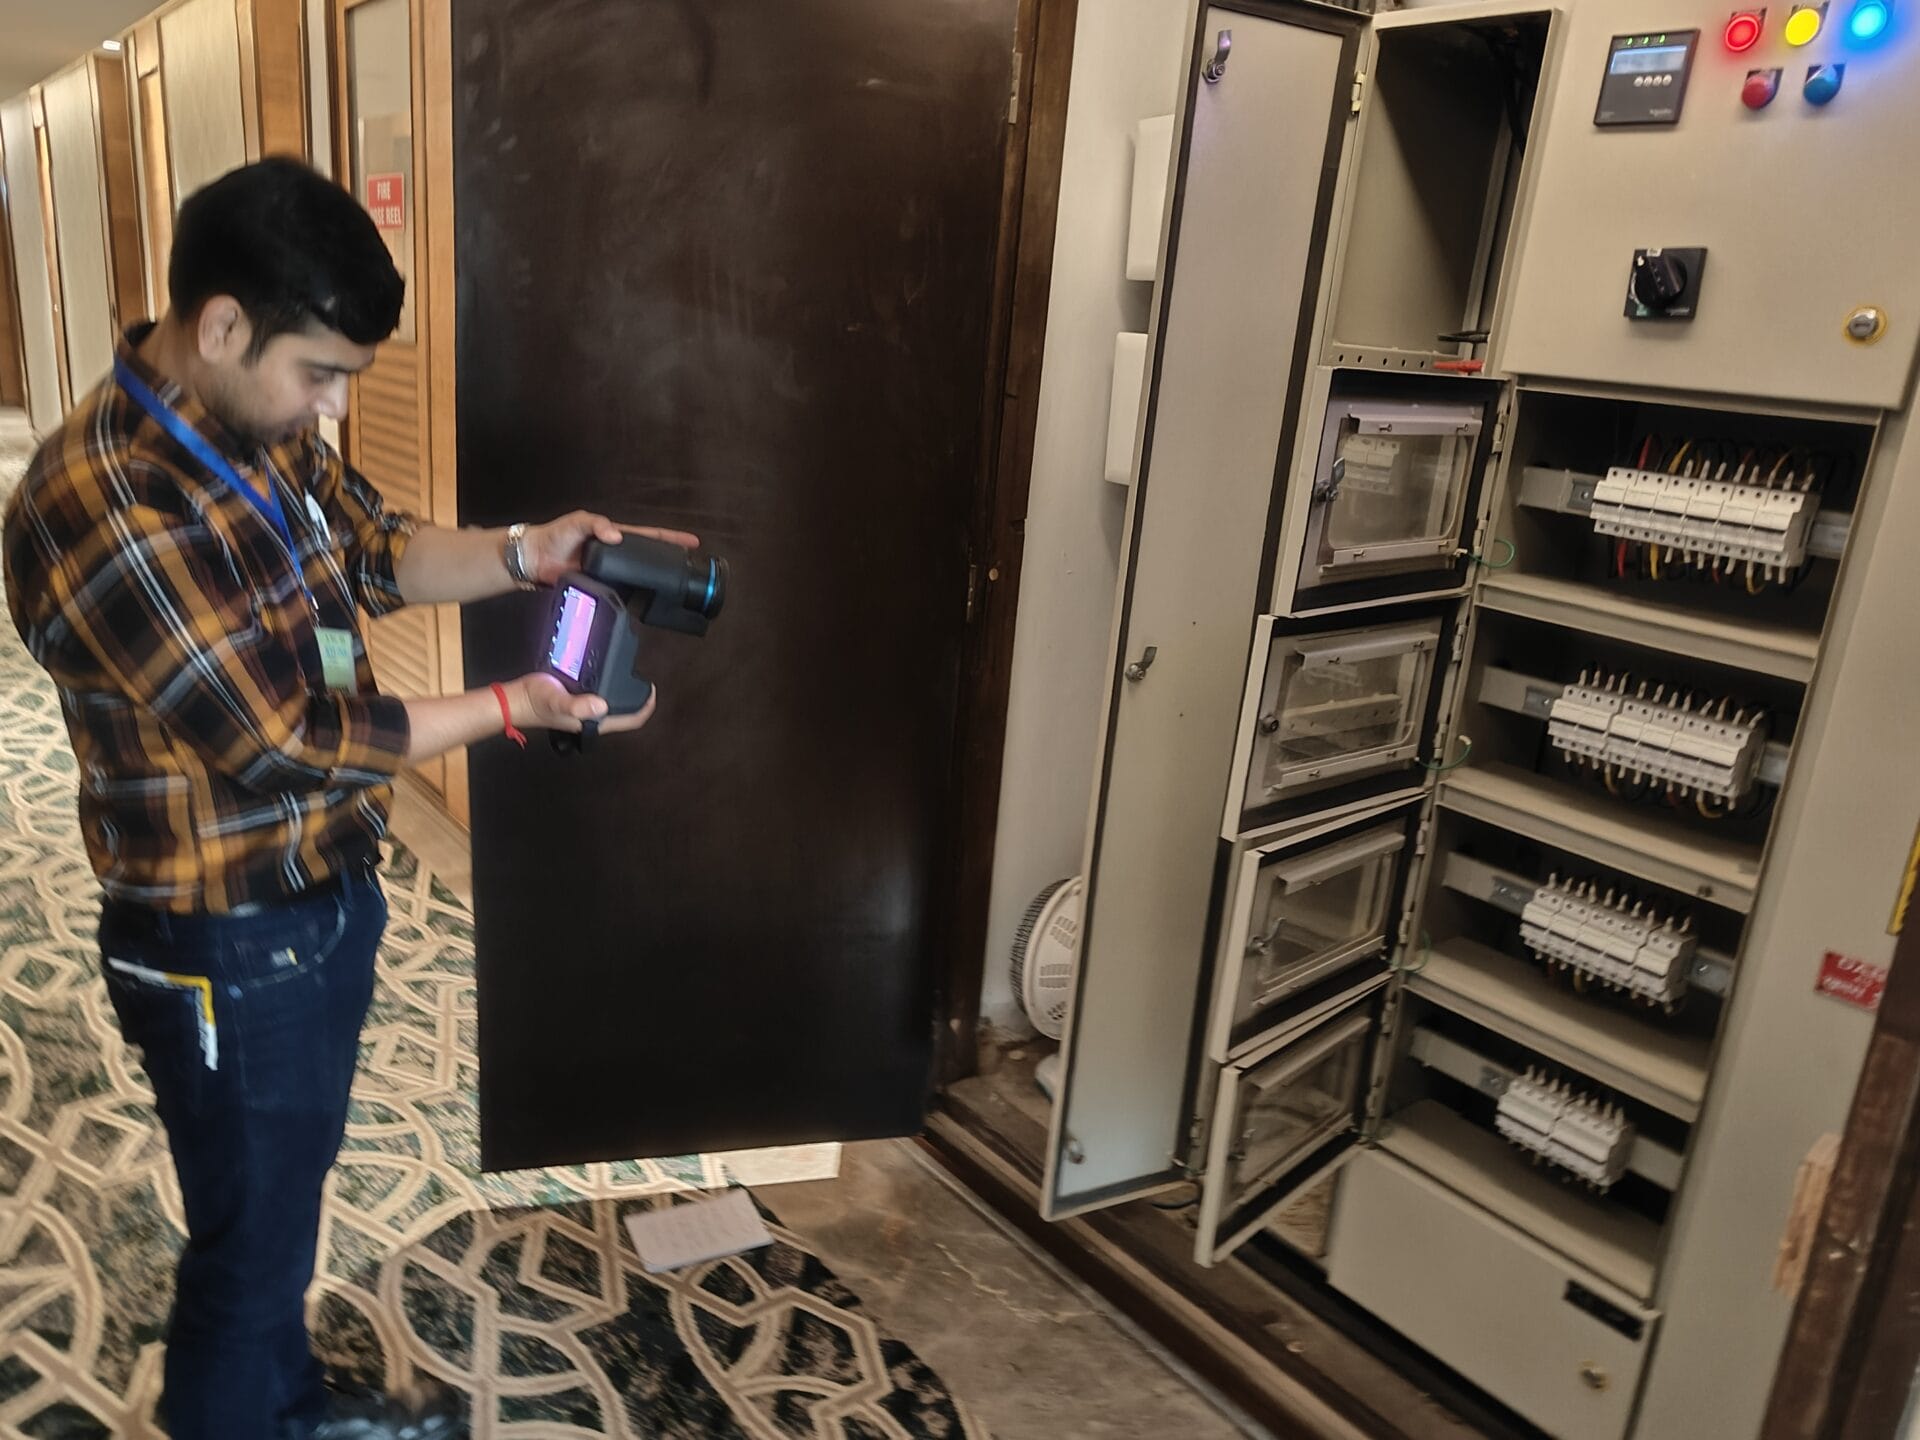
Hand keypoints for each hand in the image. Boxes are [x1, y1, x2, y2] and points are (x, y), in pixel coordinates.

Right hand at [508, 674, 658, 735]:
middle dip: (638, 699)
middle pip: (625, 713)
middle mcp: (594, 718)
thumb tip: (601, 705)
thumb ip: (576, 705)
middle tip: (644, 679)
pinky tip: (609, 673)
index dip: (645, 708)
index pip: (630, 720)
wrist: (516, 699)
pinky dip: (611, 686)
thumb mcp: (556, 700)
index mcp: (594, 721)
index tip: (652, 690)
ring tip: (632, 675)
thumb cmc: (536, 701)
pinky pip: (602, 695)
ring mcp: (587, 710)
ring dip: (626, 693)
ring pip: (615, 704)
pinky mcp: (580, 699)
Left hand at [522, 512, 700, 586]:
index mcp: (614, 536)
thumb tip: (615, 536)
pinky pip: (622, 592)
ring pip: (638, 576)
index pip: (648, 536)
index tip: (691, 541)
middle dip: (670, 559)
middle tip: (689, 565)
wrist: (535, 560)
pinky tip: (646, 602)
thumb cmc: (555, 536)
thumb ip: (597, 524)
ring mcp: (610, 572)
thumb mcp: (577, 521)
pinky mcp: (601, 587)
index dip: (670, 538)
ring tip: (674, 585)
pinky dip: (635, 597)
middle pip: (649, 557)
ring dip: (655, 580)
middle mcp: (616, 554)